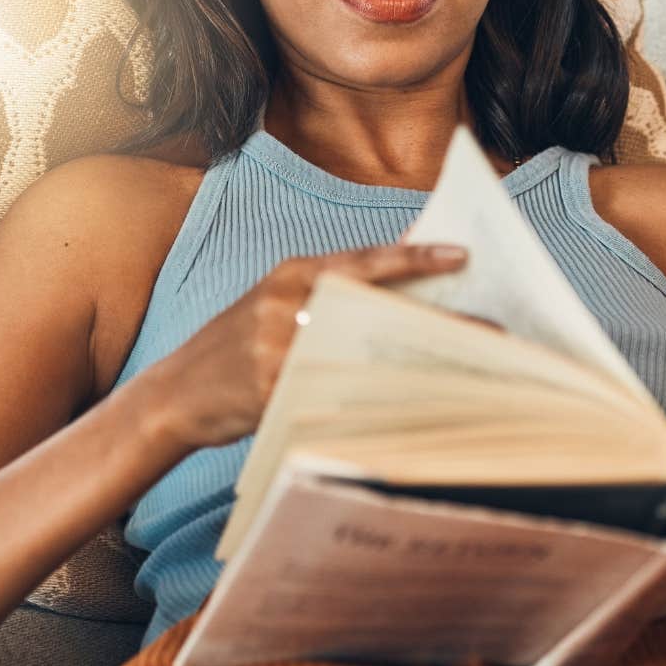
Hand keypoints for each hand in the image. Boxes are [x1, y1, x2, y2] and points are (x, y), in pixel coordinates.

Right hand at [143, 242, 468, 449]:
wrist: (175, 394)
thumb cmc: (238, 350)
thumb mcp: (278, 306)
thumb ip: (329, 296)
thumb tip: (403, 292)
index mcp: (293, 274)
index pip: (365, 258)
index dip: (415, 257)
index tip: (462, 254)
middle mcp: (287, 301)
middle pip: (378, 307)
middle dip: (435, 319)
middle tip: (489, 328)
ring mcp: (278, 346)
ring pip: (368, 352)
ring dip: (420, 364)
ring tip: (467, 373)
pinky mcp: (273, 389)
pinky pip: (341, 394)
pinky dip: (380, 402)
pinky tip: (416, 411)